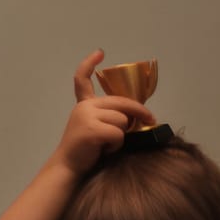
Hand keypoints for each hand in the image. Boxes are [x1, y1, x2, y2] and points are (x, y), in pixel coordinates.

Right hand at [52, 50, 153, 173]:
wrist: (68, 167)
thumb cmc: (86, 151)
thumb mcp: (96, 127)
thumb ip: (109, 117)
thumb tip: (138, 116)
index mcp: (84, 105)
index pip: (82, 79)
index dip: (89, 64)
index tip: (99, 52)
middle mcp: (84, 107)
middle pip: (122, 103)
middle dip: (140, 112)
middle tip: (151, 119)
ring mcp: (87, 116)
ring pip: (123, 120)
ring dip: (122, 135)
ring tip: (107, 144)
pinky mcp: (92, 129)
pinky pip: (118, 134)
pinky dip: (116, 145)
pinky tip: (104, 150)